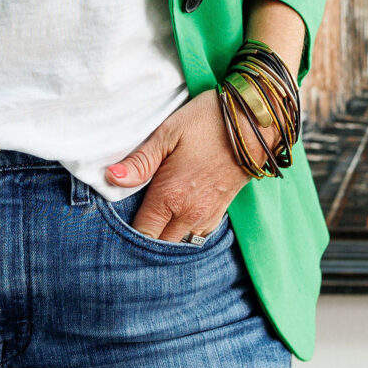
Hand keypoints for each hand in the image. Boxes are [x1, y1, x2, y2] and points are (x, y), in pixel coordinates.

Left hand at [106, 0, 306, 241]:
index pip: (143, 234)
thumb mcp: (168, 133)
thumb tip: (111, 178)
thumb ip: (139, 161)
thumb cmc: (208, 123)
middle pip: (160, 245)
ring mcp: (208, 215)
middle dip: (146, 238)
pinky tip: (176, 216)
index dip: (127, 234)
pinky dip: (184, 232)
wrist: (255, 123)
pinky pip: (197, 235)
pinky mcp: (221, 210)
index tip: (117, 223)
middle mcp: (190, 213)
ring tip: (153, 220)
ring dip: (166, 237)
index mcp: (171, 197)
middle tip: (132, 220)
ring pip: (180, 242)